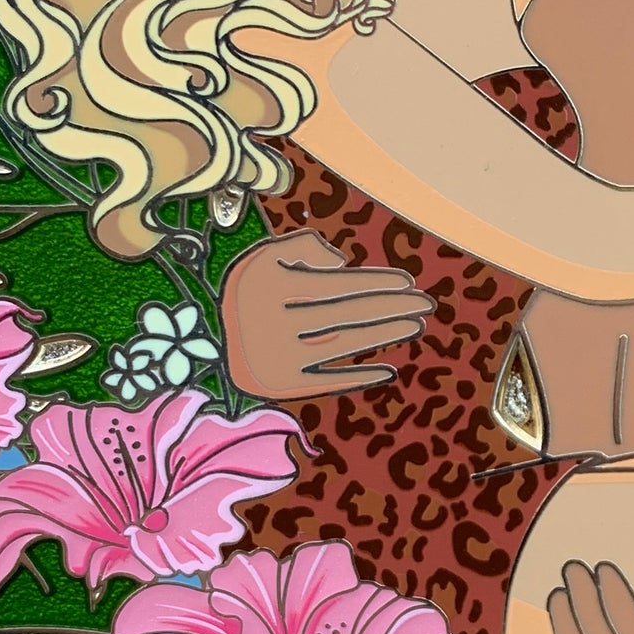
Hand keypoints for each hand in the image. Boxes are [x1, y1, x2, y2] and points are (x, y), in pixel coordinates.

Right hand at [222, 229, 432, 397]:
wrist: (208, 340)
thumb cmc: (249, 291)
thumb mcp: (265, 256)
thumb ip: (304, 245)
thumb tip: (343, 262)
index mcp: (270, 288)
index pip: (335, 286)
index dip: (375, 283)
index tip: (408, 284)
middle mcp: (274, 323)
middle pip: (346, 315)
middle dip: (391, 308)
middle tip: (426, 304)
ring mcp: (278, 358)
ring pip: (343, 345)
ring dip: (383, 335)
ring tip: (414, 325)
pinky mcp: (280, 387)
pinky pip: (327, 383)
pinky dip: (358, 378)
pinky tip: (388, 371)